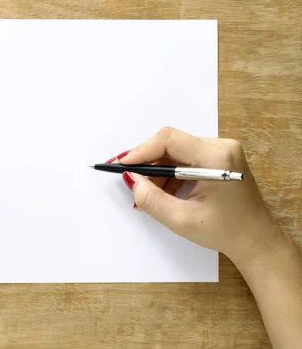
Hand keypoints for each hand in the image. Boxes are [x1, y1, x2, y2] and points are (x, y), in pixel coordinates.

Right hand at [112, 127, 285, 264]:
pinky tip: (166, 193)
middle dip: (149, 164)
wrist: (256, 240)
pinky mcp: (220, 158)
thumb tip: (130, 179)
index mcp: (216, 157)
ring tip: (152, 195)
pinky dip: (171, 174)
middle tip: (133, 183)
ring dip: (159, 171)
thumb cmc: (224, 232)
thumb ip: (150, 198)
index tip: (122, 165)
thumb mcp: (180, 219)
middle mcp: (221, 146)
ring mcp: (222, 151)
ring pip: (177, 152)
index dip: (141, 150)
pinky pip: (186, 158)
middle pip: (172, 144)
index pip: (169, 140)